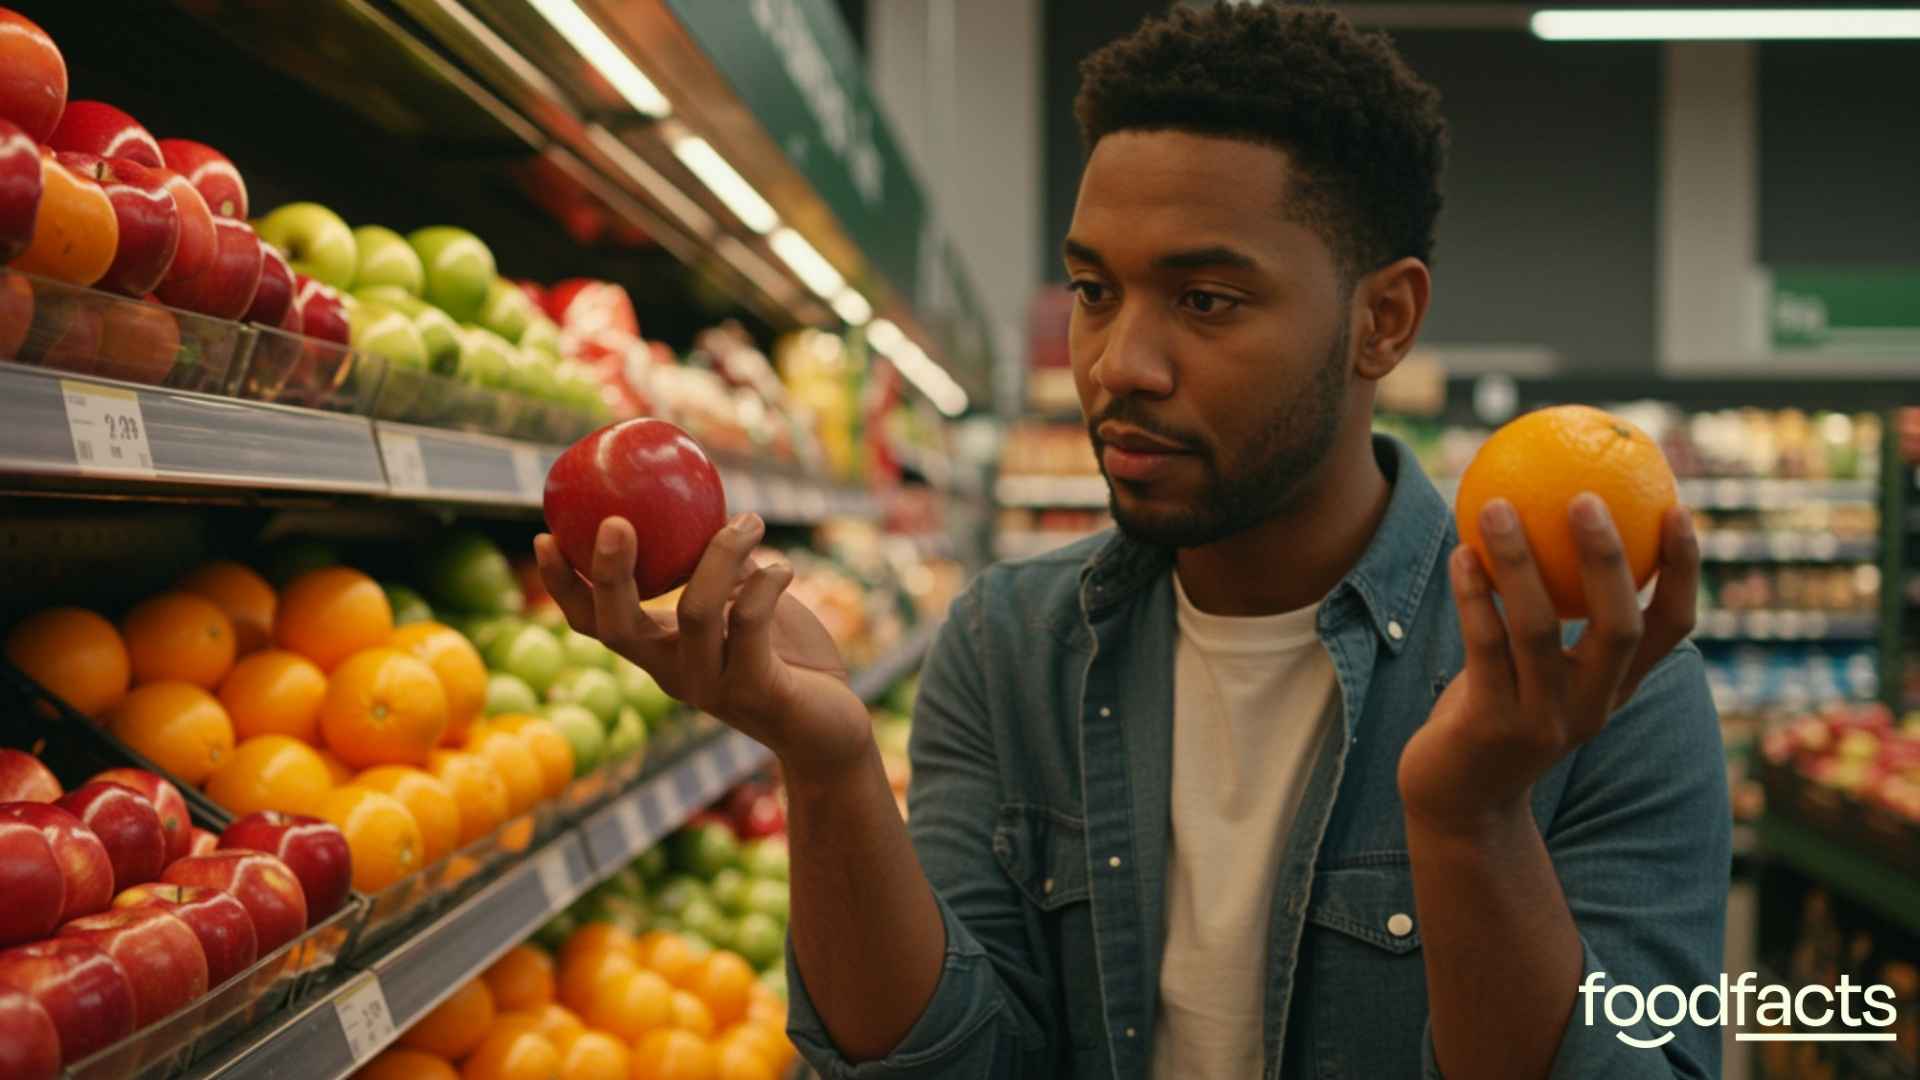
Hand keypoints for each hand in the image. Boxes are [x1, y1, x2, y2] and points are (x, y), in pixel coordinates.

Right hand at [534, 514, 873, 779]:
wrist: (828, 728)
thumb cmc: (784, 657)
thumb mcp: (743, 603)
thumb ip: (717, 566)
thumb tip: (696, 502)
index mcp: (659, 652)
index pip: (593, 623)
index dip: (563, 585)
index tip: (545, 534)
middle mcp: (674, 673)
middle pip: (618, 628)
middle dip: (609, 573)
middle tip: (617, 520)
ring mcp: (712, 686)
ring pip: (695, 612)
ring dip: (721, 555)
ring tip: (750, 521)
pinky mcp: (757, 691)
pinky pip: (750, 623)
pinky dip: (765, 583)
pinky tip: (782, 566)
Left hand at [1397, 494, 1699, 839]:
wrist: (1461, 804)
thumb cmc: (1498, 713)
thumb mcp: (1538, 669)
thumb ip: (1554, 614)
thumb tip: (1551, 518)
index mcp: (1617, 687)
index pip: (1671, 627)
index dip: (1684, 571)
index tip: (1677, 508)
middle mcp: (1592, 706)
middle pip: (1617, 626)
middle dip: (1606, 559)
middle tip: (1583, 497)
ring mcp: (1543, 720)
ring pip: (1538, 630)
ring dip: (1517, 563)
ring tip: (1496, 507)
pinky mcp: (1491, 727)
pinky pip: (1483, 647)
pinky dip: (1473, 596)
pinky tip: (1460, 554)